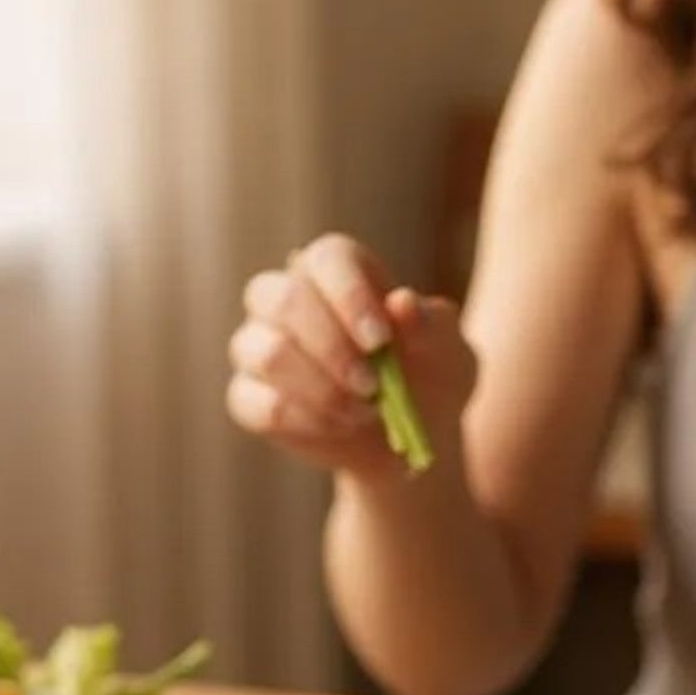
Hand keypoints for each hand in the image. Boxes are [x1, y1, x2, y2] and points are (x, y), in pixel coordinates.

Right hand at [225, 233, 476, 477]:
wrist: (412, 435)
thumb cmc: (430, 376)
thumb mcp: (446, 351)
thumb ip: (429, 325)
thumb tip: (402, 302)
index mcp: (338, 269)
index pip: (327, 259)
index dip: (350, 296)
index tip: (382, 342)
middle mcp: (287, 298)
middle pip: (281, 299)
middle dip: (330, 347)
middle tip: (373, 386)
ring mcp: (260, 345)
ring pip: (264, 353)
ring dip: (320, 389)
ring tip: (365, 411)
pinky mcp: (249, 396)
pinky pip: (258, 403)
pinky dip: (305, 421)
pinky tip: (340, 427)